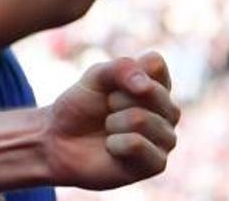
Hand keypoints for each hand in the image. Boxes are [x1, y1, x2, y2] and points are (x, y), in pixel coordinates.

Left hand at [46, 51, 178, 188]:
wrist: (60, 141)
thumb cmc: (81, 107)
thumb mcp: (95, 77)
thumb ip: (121, 69)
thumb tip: (145, 86)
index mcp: (158, 85)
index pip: (155, 64)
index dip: (123, 71)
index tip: (109, 84)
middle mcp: (168, 111)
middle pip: (149, 92)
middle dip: (114, 98)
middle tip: (107, 109)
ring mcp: (165, 138)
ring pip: (140, 119)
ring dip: (113, 122)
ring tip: (109, 129)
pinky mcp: (157, 164)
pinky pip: (136, 144)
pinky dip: (114, 143)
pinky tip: (112, 148)